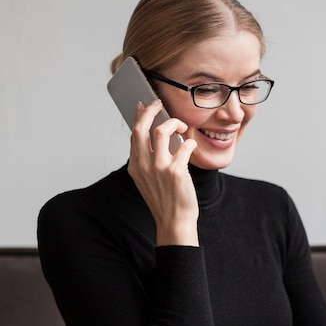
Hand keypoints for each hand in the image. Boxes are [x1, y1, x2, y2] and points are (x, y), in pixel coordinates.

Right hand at [127, 100, 198, 245]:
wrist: (174, 222)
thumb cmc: (165, 201)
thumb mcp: (148, 181)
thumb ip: (149, 162)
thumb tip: (157, 138)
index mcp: (135, 167)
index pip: (134, 135)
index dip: (138, 117)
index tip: (143, 106)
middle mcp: (144, 165)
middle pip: (141, 128)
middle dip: (149, 111)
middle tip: (158, 104)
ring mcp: (159, 168)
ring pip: (161, 132)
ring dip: (174, 124)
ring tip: (182, 127)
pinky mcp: (176, 172)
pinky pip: (184, 146)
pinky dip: (190, 143)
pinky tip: (192, 146)